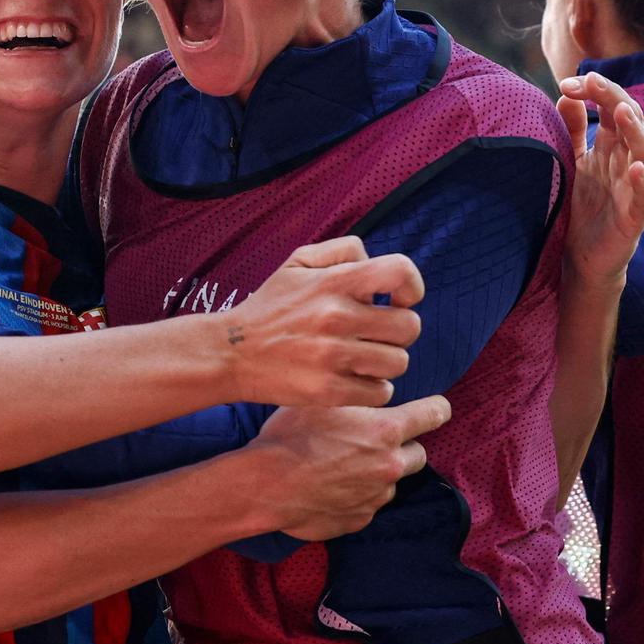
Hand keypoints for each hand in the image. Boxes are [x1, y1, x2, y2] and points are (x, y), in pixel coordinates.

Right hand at [222, 237, 424, 406]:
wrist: (231, 352)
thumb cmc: (270, 306)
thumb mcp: (297, 262)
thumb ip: (342, 251)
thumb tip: (375, 262)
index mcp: (334, 282)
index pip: (400, 272)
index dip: (412, 286)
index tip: (398, 300)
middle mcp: (337, 317)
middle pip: (410, 326)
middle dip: (398, 331)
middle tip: (376, 335)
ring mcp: (334, 357)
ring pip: (399, 362)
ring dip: (385, 362)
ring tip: (362, 359)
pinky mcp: (330, 391)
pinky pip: (381, 392)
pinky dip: (372, 389)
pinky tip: (352, 380)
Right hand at [248, 397, 448, 538]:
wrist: (267, 486)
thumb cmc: (290, 436)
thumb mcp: (323, 400)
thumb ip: (357, 396)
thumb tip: (371, 388)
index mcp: (385, 430)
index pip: (433, 414)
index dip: (438, 408)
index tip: (439, 408)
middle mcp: (389, 465)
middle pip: (418, 453)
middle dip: (402, 446)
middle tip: (373, 440)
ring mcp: (376, 496)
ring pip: (391, 481)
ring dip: (378, 472)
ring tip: (344, 465)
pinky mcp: (361, 519)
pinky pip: (369, 503)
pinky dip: (358, 494)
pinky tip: (331, 486)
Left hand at [558, 73, 643, 294]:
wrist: (581, 258)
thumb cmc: (581, 207)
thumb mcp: (574, 162)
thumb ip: (573, 130)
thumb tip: (567, 95)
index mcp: (610, 147)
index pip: (612, 107)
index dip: (595, 91)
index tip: (567, 82)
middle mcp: (625, 162)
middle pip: (631, 121)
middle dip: (613, 97)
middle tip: (591, 80)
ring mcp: (632, 189)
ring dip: (636, 131)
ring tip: (623, 111)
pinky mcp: (633, 218)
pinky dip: (643, 183)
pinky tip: (635, 169)